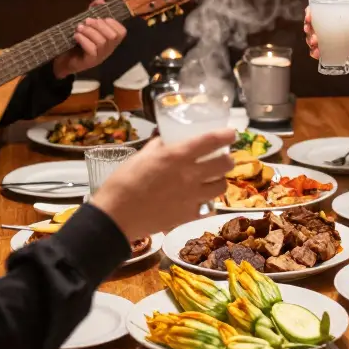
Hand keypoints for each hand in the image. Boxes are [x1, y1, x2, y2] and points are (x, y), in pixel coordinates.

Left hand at [52, 0, 126, 78]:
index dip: (113, 23)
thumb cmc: (77, 41)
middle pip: (113, 36)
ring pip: (102, 42)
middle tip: (87, 21)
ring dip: (89, 31)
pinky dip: (84, 40)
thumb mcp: (87, 25)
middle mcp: (108, 49)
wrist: (64, 59)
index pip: (121, 32)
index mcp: (110, 41)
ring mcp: (100, 56)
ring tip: (79, 27)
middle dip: (100, 25)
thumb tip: (100, 0)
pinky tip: (76, 36)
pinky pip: (92, 50)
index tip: (101, 18)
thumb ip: (94, 12)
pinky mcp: (90, 61)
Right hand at [90, 129, 235, 242]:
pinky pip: (207, 206)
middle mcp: (190, 175)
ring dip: (219, 180)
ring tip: (212, 180)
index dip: (226, 135)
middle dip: (227, 159)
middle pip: (225, 164)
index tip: (231, 133)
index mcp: (177, 155)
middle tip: (222, 158)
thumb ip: (158, 147)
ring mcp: (192, 197)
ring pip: (221, 186)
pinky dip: (205, 202)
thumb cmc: (124, 182)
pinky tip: (198, 199)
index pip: (212, 141)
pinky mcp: (189, 215)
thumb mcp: (141, 156)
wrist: (117, 215)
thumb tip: (166, 141)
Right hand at [304, 8, 348, 59]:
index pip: (321, 10)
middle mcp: (334, 25)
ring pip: (316, 38)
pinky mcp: (337, 49)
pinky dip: (317, 53)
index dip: (311, 12)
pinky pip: (323, 50)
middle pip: (314, 25)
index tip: (309, 18)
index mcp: (340, 14)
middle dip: (309, 31)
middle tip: (313, 38)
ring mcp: (334, 38)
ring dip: (311, 43)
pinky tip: (316, 55)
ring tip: (315, 49)